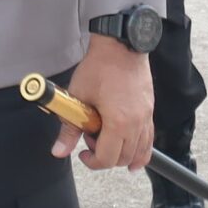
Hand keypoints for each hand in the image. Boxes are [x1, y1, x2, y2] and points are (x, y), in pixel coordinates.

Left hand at [55, 37, 152, 170]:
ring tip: (106, 142)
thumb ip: (69, 128)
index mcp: (118, 122)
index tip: (82, 153)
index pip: (107, 158)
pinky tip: (132, 157)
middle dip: (105, 157)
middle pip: (123, 158)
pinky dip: (141, 152)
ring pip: (139, 153)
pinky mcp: (150, 111)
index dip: (92, 161)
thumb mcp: (78, 96)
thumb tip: (58, 151)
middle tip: (90, 139)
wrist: (120, 46)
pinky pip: (149, 141)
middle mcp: (136, 124)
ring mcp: (146, 118)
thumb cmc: (99, 67)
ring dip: (122, 155)